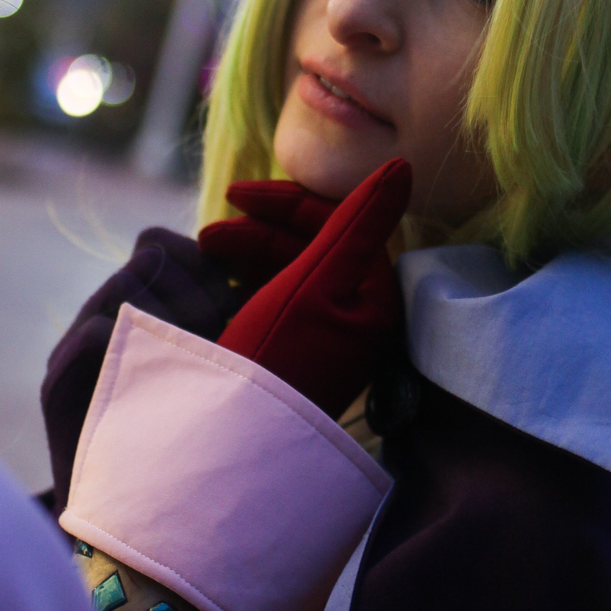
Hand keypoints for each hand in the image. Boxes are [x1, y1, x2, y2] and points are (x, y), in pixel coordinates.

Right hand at [41, 230, 243, 512]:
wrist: (136, 531)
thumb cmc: (195, 450)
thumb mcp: (219, 374)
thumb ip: (232, 326)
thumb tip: (263, 284)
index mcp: (135, 307)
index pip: (160, 242)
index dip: (204, 263)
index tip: (238, 306)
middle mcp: (98, 317)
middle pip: (149, 258)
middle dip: (199, 296)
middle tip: (223, 345)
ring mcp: (72, 349)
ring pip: (125, 286)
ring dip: (177, 322)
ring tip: (201, 370)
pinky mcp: (56, 386)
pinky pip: (96, 333)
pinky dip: (139, 350)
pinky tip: (170, 389)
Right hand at [213, 159, 411, 421]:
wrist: (235, 444)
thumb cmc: (277, 362)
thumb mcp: (313, 283)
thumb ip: (356, 222)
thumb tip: (403, 166)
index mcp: (376, 297)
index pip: (340, 222)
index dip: (286, 202)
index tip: (233, 197)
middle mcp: (359, 314)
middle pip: (313, 244)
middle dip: (259, 232)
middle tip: (208, 239)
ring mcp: (328, 334)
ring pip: (291, 268)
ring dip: (249, 254)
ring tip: (206, 259)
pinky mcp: (298, 351)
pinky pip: (277, 297)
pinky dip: (247, 282)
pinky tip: (215, 286)